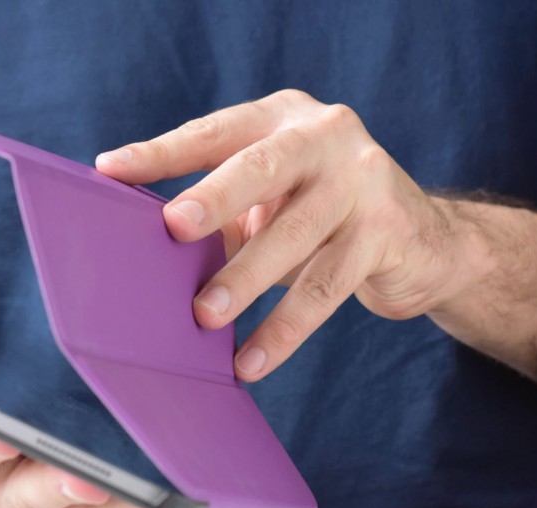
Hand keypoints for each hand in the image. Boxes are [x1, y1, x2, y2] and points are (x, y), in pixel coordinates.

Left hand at [97, 89, 472, 381]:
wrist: (426, 241)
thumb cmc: (323, 219)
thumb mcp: (272, 204)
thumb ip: (222, 215)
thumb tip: (150, 256)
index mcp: (282, 119)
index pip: (214, 132)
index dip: (162, 153)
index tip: (109, 171)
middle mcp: (326, 136)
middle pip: (262, 167)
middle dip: (215, 197)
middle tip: (171, 228)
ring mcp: (364, 179)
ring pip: (294, 233)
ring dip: (245, 279)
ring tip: (204, 317)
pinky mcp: (388, 230)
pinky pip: (327, 286)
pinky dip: (285, 328)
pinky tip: (253, 360)